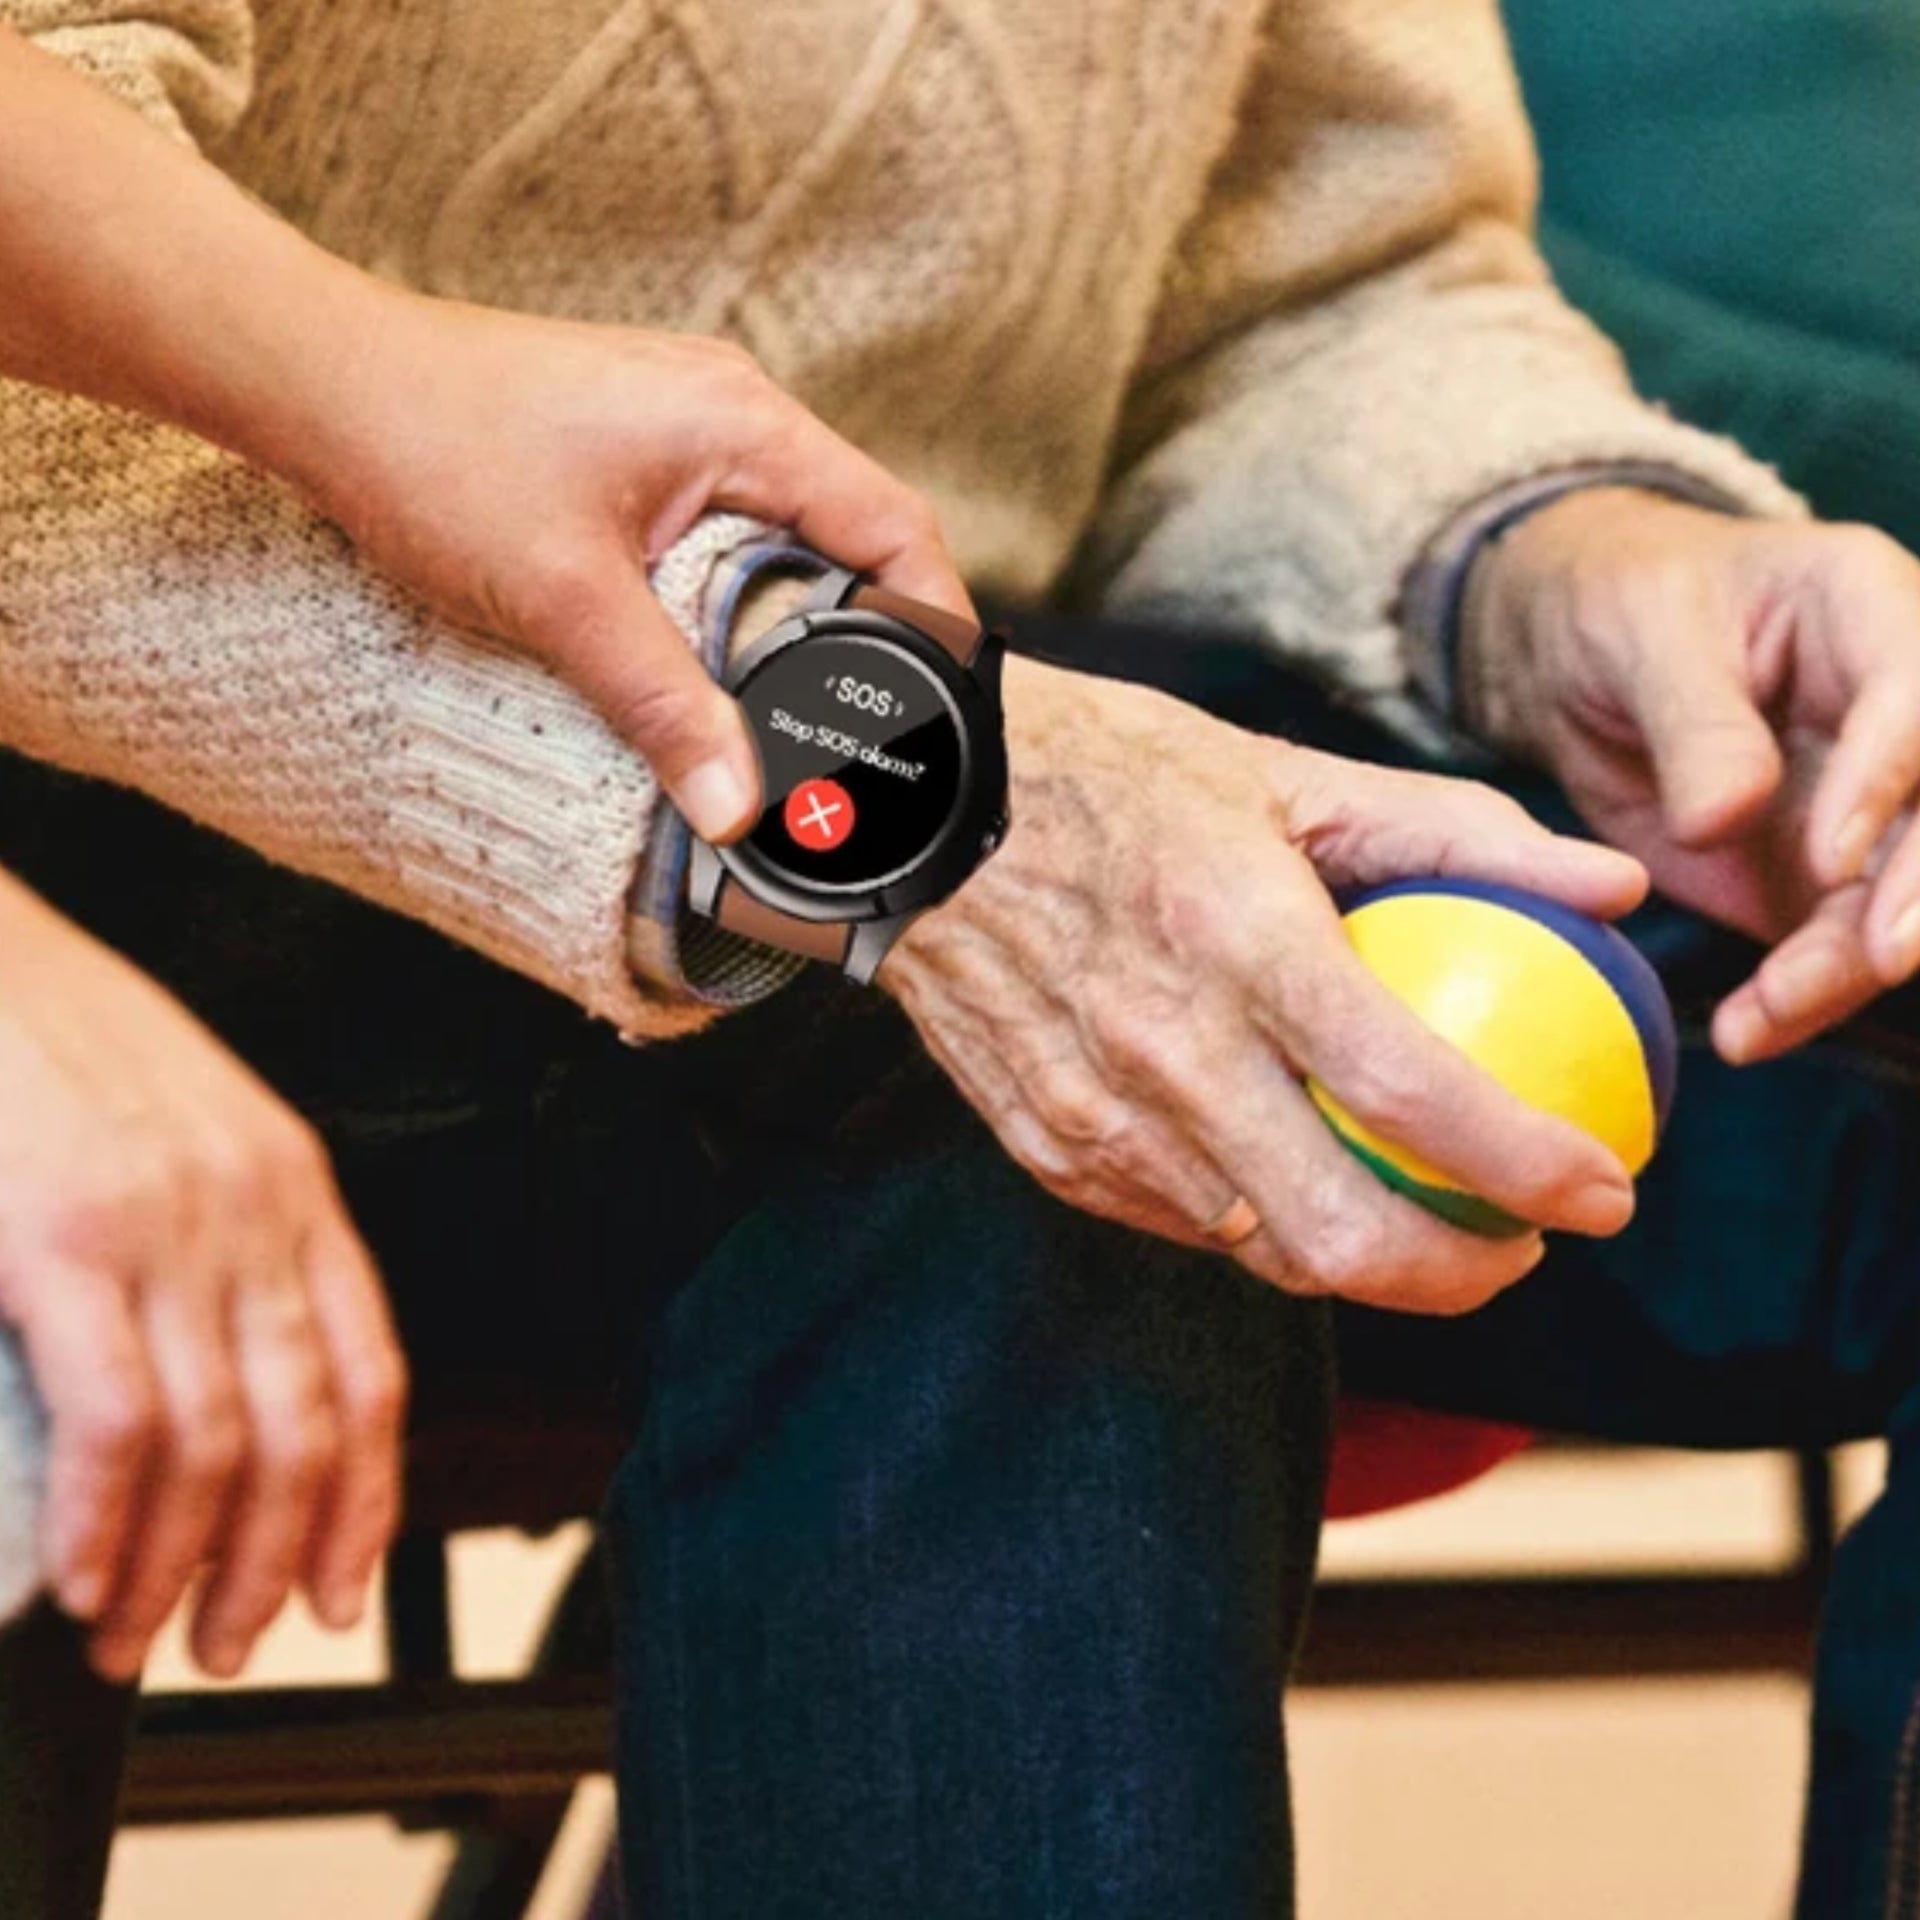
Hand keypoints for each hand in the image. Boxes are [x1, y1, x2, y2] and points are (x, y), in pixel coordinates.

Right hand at [0, 874, 404, 1681]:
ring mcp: (167, 1230)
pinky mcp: (65, 1245)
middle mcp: (255, 1212)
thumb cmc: (48, 1046)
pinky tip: (84, 1583)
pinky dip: (106, 1526)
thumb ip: (216, 1239)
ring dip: (185, 1569)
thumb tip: (205, 1383)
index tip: (346, 1589)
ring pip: (223, 1447)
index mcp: (292, 1186)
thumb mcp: (178, 1129)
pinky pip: (120, 1427)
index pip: (372, 1371)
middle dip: (281, 1562)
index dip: (368, 1499)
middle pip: (309, 1428)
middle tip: (234, 1643)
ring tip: (141, 1638)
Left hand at [266, 288, 968, 842]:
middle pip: (856, 533)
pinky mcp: (644, 449)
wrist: (322, 384)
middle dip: (874, 634)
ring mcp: (687, 424)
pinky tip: (720, 658)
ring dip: (804, 619)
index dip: (941, 618)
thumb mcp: (565, 600)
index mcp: (744, 424)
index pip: (895, 523)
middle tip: (875, 731)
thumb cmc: (436, 453)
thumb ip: (664, 706)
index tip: (951, 705)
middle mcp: (732, 412)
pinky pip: (734, 530)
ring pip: (793, 536)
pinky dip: (746, 597)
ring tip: (804, 711)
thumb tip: (738, 812)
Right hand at [880, 659, 1647, 1315]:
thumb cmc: (1111, 774)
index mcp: (1241, 943)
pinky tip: (1298, 1176)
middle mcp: (1166, 1053)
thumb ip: (1461, 835)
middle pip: (1344, 1236)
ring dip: (1370, 1261)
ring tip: (1422, 1213)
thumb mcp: (1289, 773)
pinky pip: (1187, 1227)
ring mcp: (1097, 1119)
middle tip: (1519, 1242)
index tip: (1608, 1190)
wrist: (916, 813)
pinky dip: (1265, 1224)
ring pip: (1267, 1255)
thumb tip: (1614, 891)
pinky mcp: (1049, 1150)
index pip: (1416, 1096)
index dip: (1535, 1167)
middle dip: (1466, 1274)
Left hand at [1464, 489, 1919, 1062]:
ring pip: (1903, 897)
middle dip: (1917, 893)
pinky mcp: (1829, 877)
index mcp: (1871, 609)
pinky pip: (1838, 948)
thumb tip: (1724, 818)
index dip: (1886, 780)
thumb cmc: (1622, 607)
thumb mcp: (1640, 636)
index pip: (1917, 699)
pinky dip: (1802, 999)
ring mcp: (1875, 802)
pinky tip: (1749, 1033)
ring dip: (1853, 967)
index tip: (1830, 858)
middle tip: (1873, 961)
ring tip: (1767, 1013)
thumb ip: (1693, 722)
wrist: (1579, 658)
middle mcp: (1901, 712)